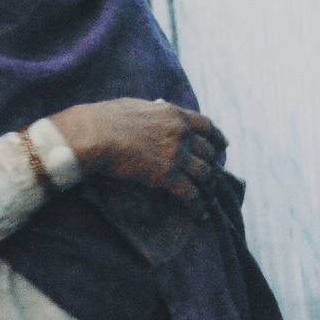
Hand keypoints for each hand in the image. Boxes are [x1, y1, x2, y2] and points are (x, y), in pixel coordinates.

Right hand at [50, 98, 227, 214]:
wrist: (95, 134)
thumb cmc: (106, 118)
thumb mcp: (137, 106)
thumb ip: (154, 111)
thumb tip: (157, 110)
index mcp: (175, 114)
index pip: (207, 125)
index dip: (218, 138)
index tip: (223, 146)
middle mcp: (181, 133)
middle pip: (209, 152)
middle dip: (213, 166)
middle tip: (212, 177)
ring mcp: (176, 155)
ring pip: (205, 174)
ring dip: (208, 188)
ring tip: (208, 198)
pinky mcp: (167, 177)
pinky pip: (191, 194)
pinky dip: (198, 205)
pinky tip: (199, 214)